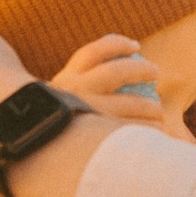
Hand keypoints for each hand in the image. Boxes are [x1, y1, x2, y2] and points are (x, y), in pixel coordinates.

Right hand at [53, 35, 188, 134]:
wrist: (36, 152)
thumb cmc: (51, 128)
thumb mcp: (54, 101)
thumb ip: (73, 86)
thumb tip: (104, 65)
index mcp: (65, 81)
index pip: (92, 53)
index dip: (116, 44)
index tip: (135, 45)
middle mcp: (72, 92)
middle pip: (114, 72)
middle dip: (140, 69)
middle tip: (155, 72)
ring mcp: (83, 115)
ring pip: (126, 103)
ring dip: (148, 107)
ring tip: (159, 114)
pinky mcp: (92, 138)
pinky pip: (126, 131)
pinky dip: (144, 130)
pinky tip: (155, 135)